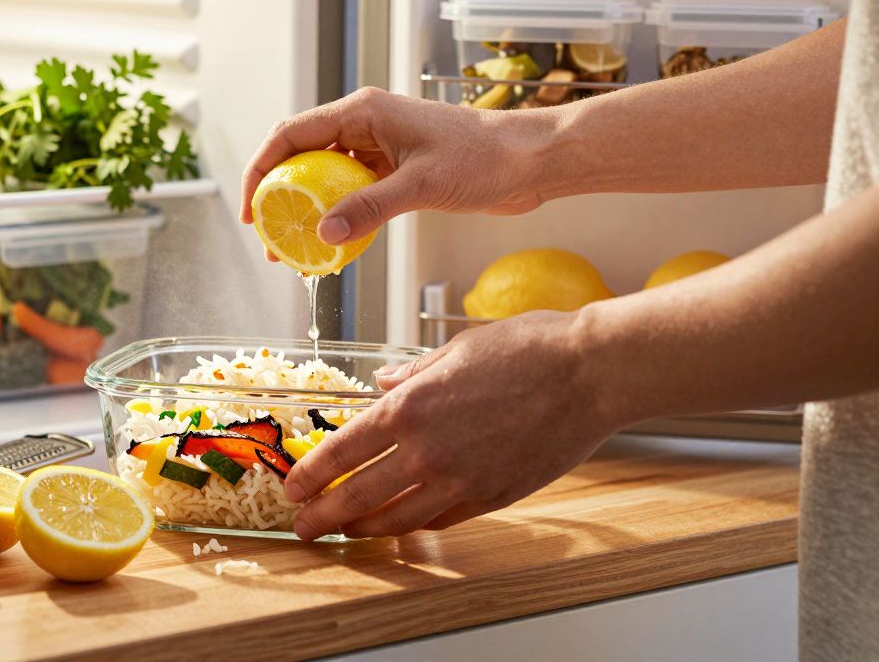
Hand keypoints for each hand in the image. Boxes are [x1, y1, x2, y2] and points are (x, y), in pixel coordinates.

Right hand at [240, 87, 548, 255]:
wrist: (529, 161)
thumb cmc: (484, 158)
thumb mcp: (421, 185)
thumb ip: (369, 207)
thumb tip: (324, 233)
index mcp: (364, 111)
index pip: (291, 135)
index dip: (261, 170)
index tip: (251, 210)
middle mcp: (366, 123)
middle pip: (301, 155)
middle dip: (278, 196)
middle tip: (269, 238)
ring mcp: (380, 146)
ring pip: (325, 175)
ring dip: (307, 208)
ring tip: (295, 248)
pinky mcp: (396, 169)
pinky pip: (352, 189)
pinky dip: (338, 213)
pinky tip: (333, 242)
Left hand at [284, 310, 620, 539]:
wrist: (589, 373)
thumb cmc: (527, 349)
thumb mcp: (454, 349)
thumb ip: (413, 374)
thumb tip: (383, 383)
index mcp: (409, 407)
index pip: (342, 452)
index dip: (311, 476)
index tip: (293, 488)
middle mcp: (427, 450)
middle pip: (358, 496)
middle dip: (324, 516)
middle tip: (304, 526)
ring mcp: (461, 479)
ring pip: (398, 518)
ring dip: (364, 529)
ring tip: (346, 532)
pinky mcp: (493, 496)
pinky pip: (441, 521)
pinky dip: (415, 526)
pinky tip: (401, 525)